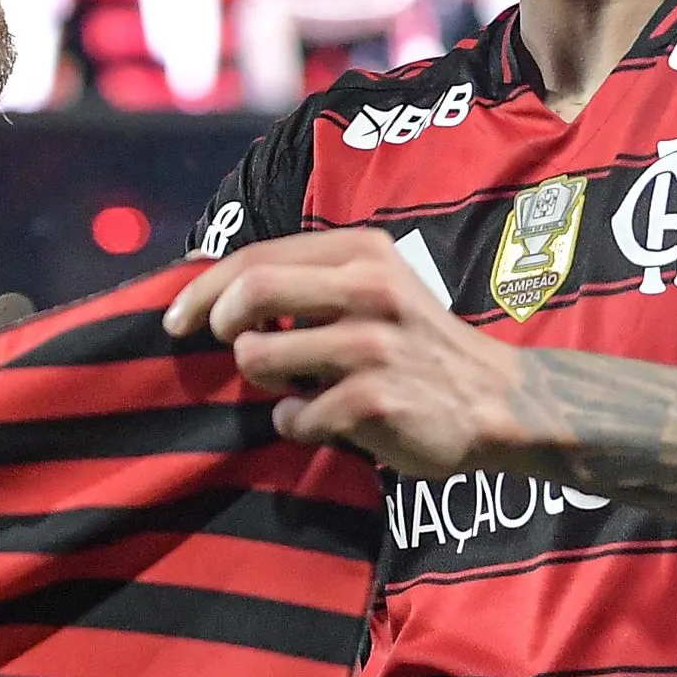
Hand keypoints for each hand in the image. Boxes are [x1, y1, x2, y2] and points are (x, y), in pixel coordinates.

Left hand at [164, 229, 529, 476]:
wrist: (498, 401)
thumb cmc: (421, 345)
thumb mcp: (380, 287)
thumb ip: (316, 282)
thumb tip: (223, 292)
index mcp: (364, 252)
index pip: (258, 255)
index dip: (204, 286)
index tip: (178, 316)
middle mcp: (369, 288)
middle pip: (251, 293)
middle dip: (219, 322)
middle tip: (223, 344)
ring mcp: (372, 345)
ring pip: (260, 359)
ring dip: (263, 381)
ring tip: (294, 387)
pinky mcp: (374, 400)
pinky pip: (294, 415)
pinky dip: (298, 423)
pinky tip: (327, 421)